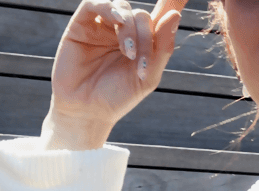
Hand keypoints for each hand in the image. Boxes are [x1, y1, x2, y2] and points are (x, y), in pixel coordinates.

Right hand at [46, 0, 187, 140]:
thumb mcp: (148, 77)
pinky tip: (117, 21)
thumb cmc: (118, 97)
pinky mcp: (82, 23)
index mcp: (143, 43)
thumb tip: (175, 15)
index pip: (161, 16)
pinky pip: (96, 3)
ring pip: (124, 8)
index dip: (172, 3)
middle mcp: (124, 31)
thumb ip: (163, 47)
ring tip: (129, 54)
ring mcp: (103, 25)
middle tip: (140, 63)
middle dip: (146, 38)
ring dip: (130, 28)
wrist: (87, 112)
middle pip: (143, 17)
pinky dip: (111, 8)